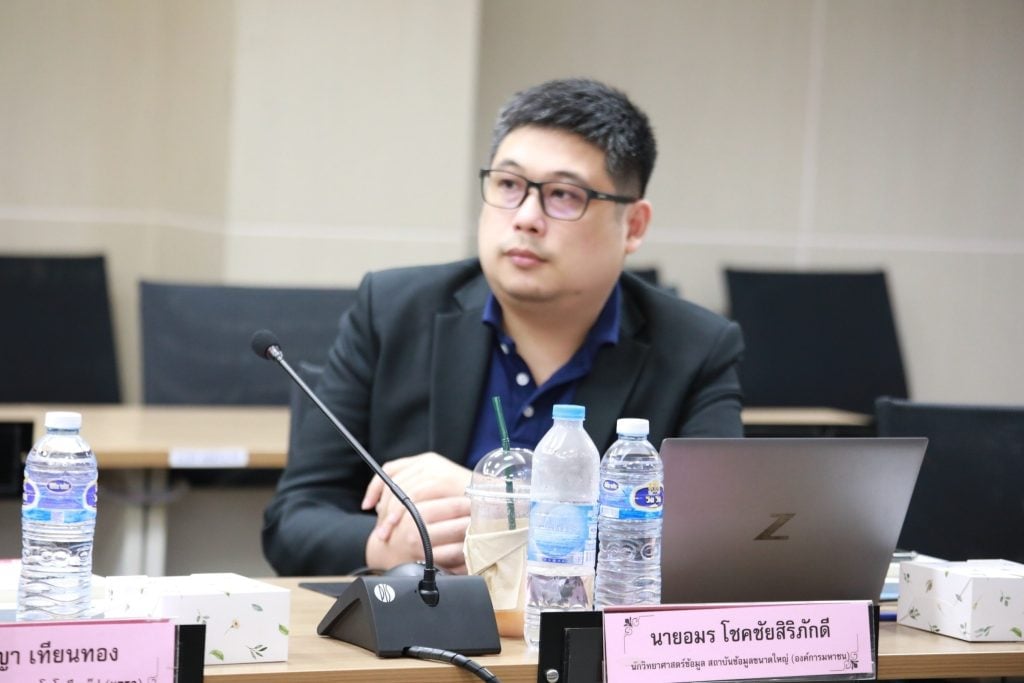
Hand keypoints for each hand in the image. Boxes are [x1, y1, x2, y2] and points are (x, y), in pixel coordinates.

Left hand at [361, 452, 472, 571]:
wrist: (495, 504)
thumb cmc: (466, 507)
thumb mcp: (436, 500)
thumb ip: (414, 499)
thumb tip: (384, 509)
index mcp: (425, 462)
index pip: (391, 469)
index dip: (375, 488)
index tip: (368, 506)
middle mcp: (429, 462)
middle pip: (393, 481)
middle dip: (382, 508)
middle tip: (382, 531)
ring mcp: (437, 469)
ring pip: (401, 490)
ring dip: (391, 515)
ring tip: (388, 534)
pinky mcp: (443, 479)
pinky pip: (414, 496)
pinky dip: (404, 513)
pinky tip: (403, 527)